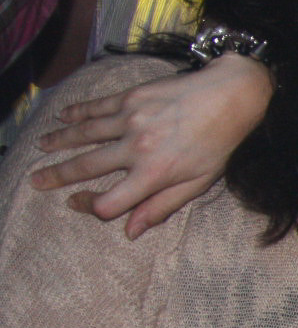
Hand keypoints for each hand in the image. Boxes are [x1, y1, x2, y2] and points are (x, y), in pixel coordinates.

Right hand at [36, 54, 272, 237]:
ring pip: (83, 133)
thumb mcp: (198, 183)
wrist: (232, 96)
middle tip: (36, 181)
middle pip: (86, 166)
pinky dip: (76, 112)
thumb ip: (161, 207)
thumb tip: (130, 231)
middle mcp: (136, 148)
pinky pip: (96, 107)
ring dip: (59, 141)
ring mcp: (130, 120)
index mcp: (153, 174)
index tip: (76, 203)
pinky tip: (62, 116)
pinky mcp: (130, 97)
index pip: (109, 201)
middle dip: (57, 175)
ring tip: (41, 147)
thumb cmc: (219, 144)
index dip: (90, 206)